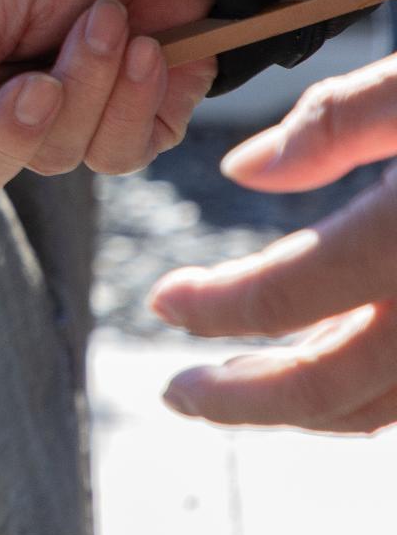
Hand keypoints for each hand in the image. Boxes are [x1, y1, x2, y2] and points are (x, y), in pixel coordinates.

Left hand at [153, 53, 396, 431]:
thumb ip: (337, 122)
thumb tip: (242, 169)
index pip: (278, 299)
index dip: (209, 309)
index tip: (161, 301)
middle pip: (325, 388)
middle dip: (242, 399)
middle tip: (177, 395)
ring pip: (388, 411)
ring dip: (307, 410)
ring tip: (243, 394)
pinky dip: (379, 402)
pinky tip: (343, 380)